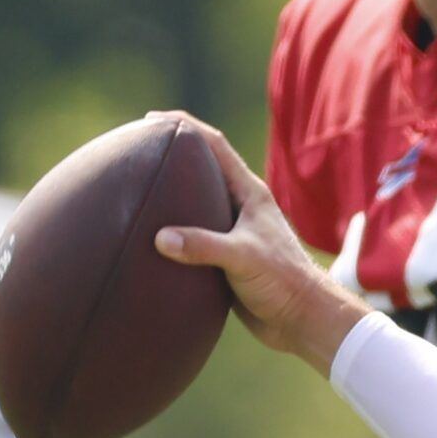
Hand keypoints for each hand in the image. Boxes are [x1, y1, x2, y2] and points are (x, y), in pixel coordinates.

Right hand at [146, 111, 370, 373]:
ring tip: (136, 192)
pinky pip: (193, 238)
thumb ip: (204, 246)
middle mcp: (241, 208)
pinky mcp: (226, 259)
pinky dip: (172, 234)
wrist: (301, 318)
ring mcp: (233, 233)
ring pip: (196, 206)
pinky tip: (147, 241)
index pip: (215, 147)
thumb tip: (161, 238)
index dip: (186, 127)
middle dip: (172, 159)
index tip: (153, 119)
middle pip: (202, 172)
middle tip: (136, 152)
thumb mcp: (243, 257)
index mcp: (249, 194)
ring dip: (170, 198)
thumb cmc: (282, 280)